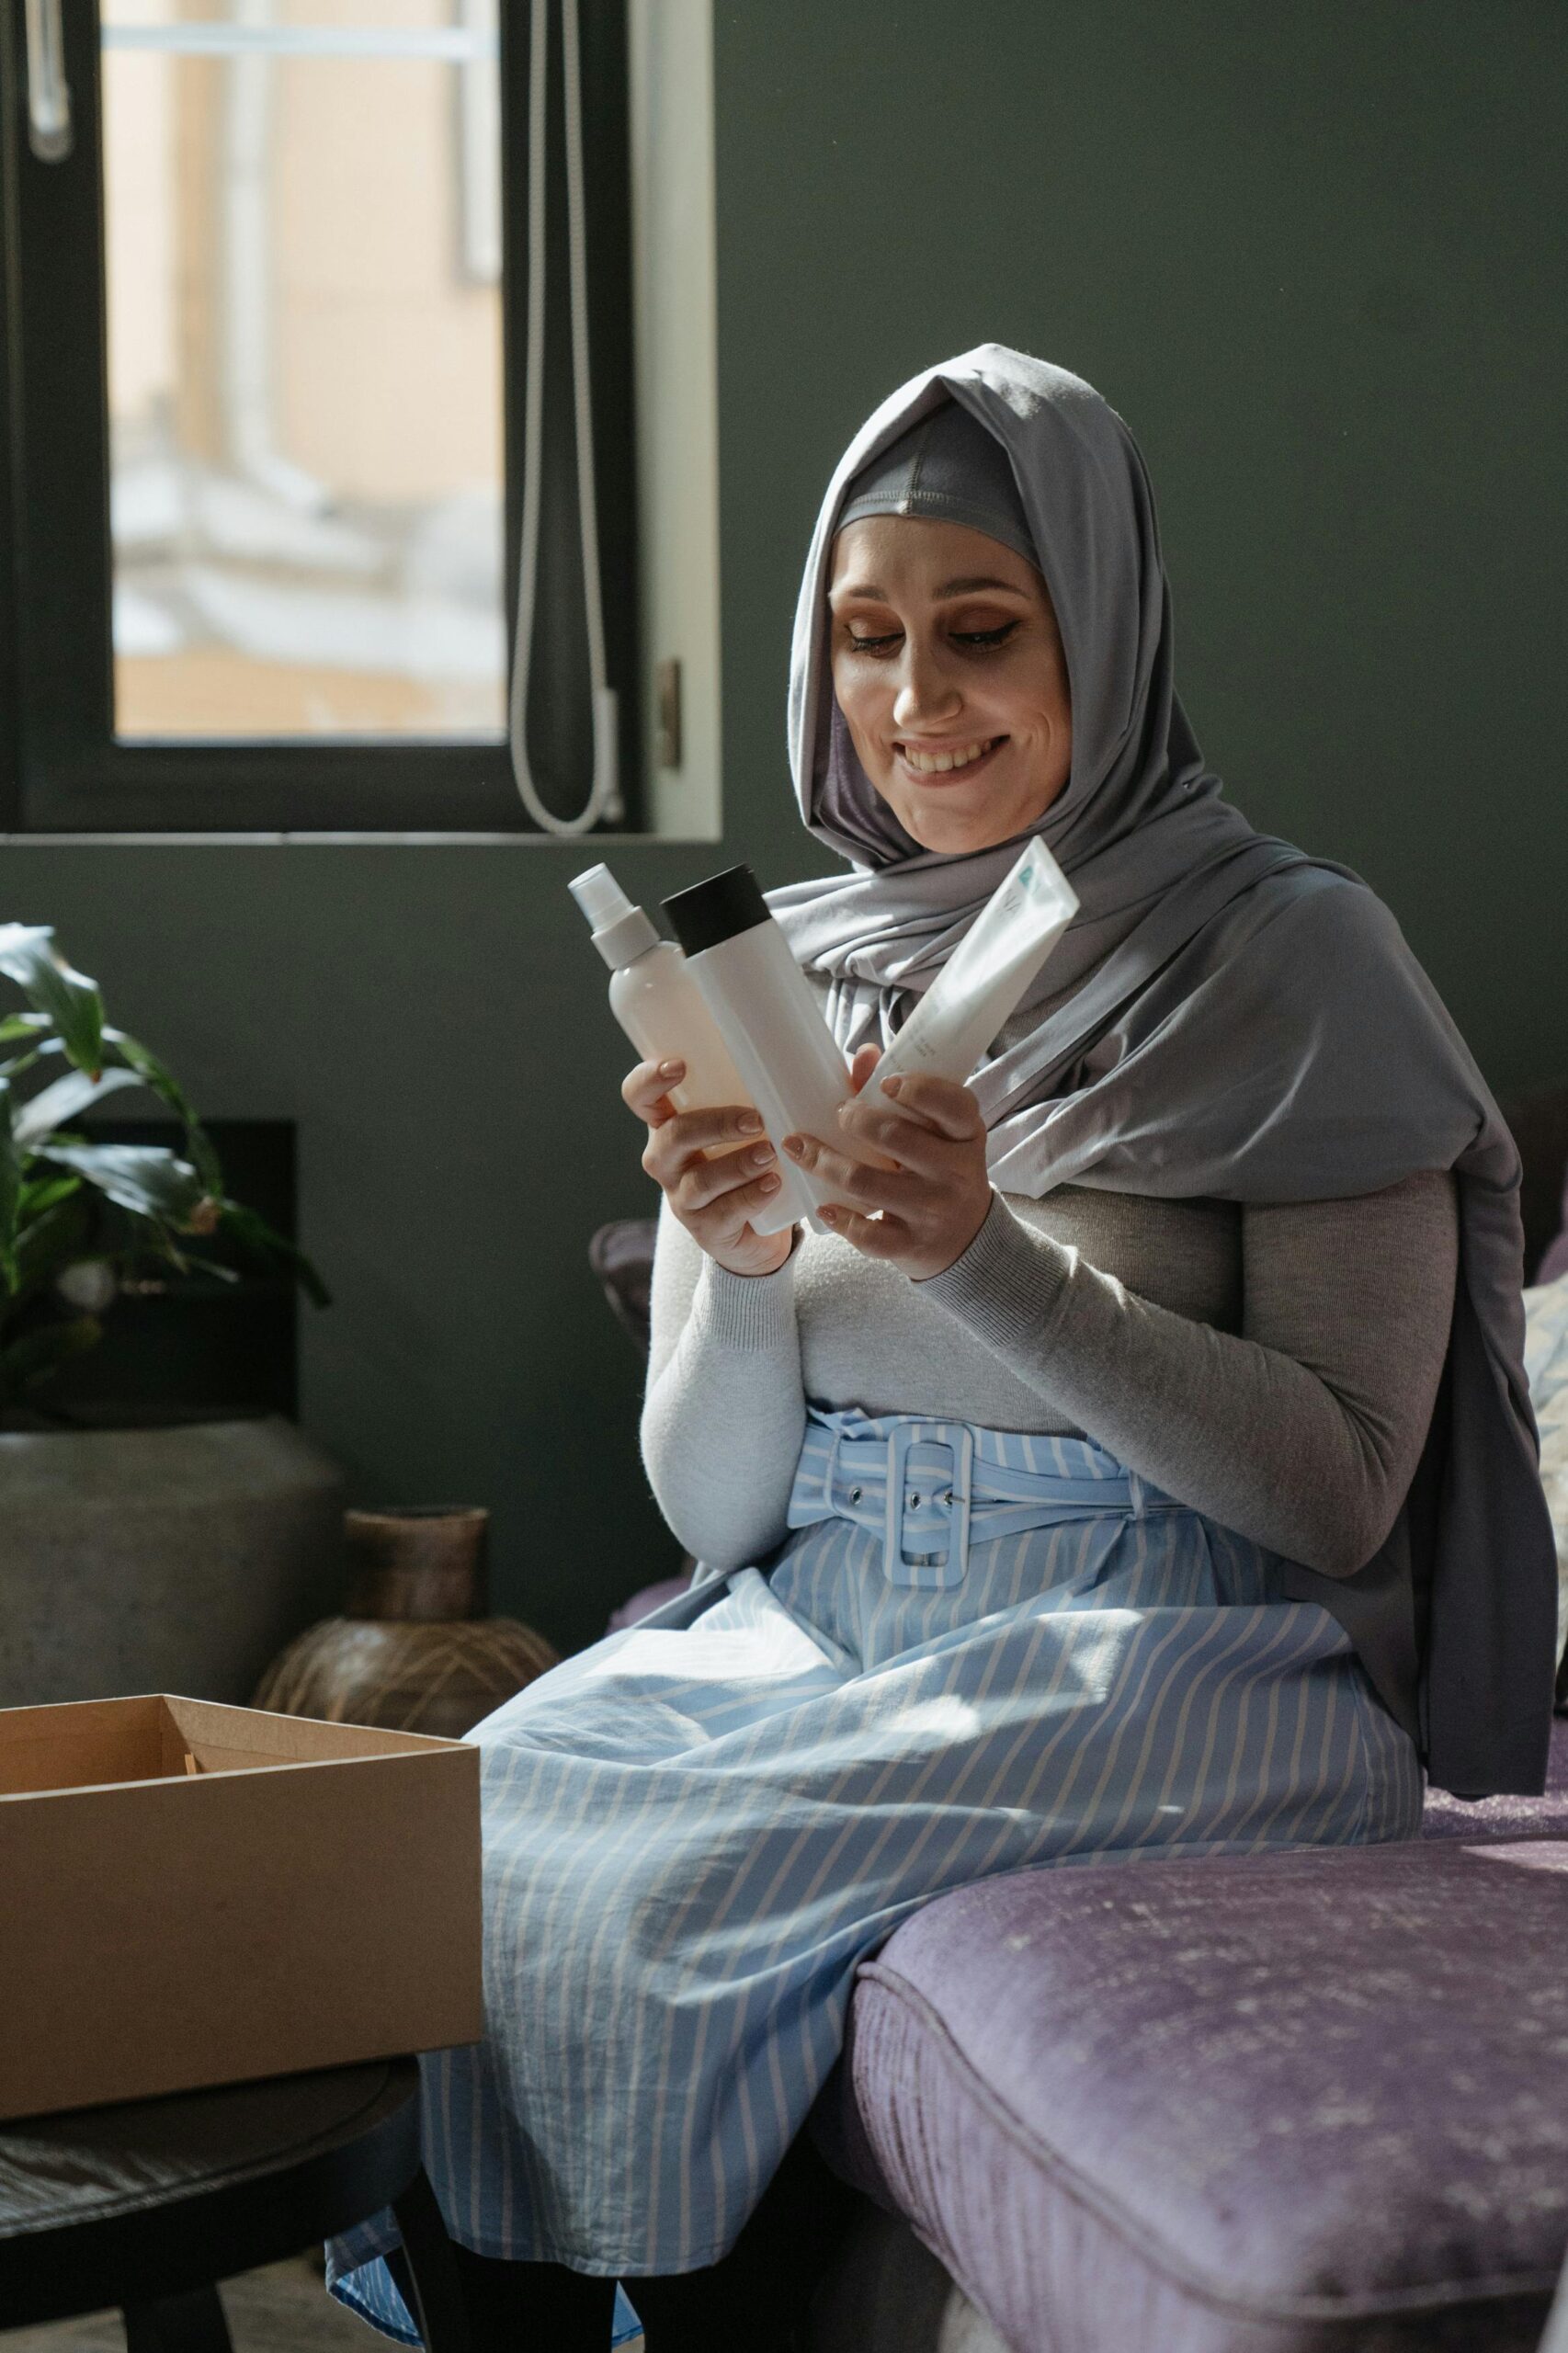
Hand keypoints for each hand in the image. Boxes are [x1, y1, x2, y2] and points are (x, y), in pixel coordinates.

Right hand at [622, 1057, 795, 1277]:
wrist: (758, 1234)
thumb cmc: (754, 1161)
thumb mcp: (759, 1123)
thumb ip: (792, 1090)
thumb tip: (861, 1057)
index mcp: (671, 1124)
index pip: (640, 1097)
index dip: (649, 1080)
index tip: (679, 1065)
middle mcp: (668, 1160)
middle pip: (672, 1137)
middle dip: (714, 1124)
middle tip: (755, 1119)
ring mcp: (683, 1198)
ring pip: (699, 1181)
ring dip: (737, 1164)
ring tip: (770, 1154)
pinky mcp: (707, 1230)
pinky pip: (723, 1214)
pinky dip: (750, 1197)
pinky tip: (773, 1186)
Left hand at [782, 1045, 992, 1280]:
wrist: (967, 1240)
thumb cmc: (943, 1171)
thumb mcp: (939, 1135)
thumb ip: (904, 1095)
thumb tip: (863, 1053)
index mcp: (966, 1136)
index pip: (953, 1105)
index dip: (919, 1090)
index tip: (887, 1084)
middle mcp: (955, 1174)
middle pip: (895, 1138)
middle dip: (855, 1120)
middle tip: (839, 1112)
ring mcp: (932, 1212)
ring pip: (867, 1184)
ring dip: (825, 1162)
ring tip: (799, 1148)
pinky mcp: (912, 1245)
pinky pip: (869, 1234)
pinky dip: (841, 1220)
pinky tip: (822, 1206)